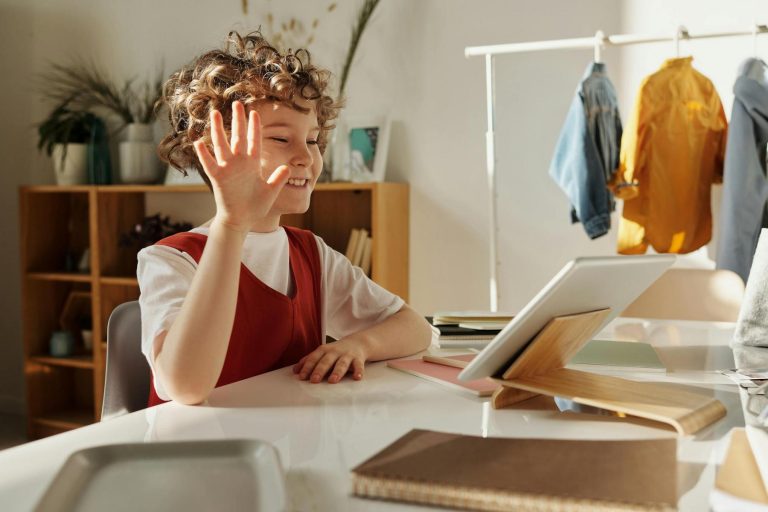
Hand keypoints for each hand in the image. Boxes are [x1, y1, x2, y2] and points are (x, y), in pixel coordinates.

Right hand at [193, 101, 289, 231]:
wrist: (242, 220)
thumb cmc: (256, 206)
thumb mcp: (270, 191)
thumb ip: (278, 179)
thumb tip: (288, 168)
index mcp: (252, 164)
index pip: (254, 141)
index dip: (254, 127)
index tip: (254, 112)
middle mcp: (239, 163)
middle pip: (238, 137)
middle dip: (238, 120)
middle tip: (237, 103)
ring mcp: (227, 169)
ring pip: (222, 145)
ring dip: (218, 130)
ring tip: (215, 113)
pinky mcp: (218, 178)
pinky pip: (209, 164)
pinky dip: (204, 154)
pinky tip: (198, 142)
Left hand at [292, 338, 367, 383]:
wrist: (358, 342)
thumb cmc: (336, 351)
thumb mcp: (322, 353)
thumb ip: (309, 361)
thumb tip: (295, 371)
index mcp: (324, 350)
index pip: (314, 358)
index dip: (307, 367)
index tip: (302, 377)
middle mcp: (335, 352)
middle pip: (326, 361)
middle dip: (320, 370)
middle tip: (314, 380)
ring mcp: (347, 355)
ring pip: (342, 363)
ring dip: (337, 372)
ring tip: (332, 380)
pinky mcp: (358, 359)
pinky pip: (359, 365)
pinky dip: (358, 371)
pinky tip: (357, 378)